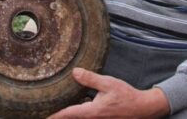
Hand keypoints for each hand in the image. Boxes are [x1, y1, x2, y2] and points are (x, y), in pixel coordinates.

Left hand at [48, 68, 169, 118]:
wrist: (142, 108)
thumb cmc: (126, 96)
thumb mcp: (108, 83)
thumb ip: (90, 79)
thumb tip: (75, 72)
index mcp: (92, 111)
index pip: (68, 114)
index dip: (55, 116)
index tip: (44, 117)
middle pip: (72, 118)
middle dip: (61, 116)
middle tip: (47, 113)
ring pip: (80, 117)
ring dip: (71, 114)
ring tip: (59, 110)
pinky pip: (88, 116)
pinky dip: (80, 112)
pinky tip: (79, 105)